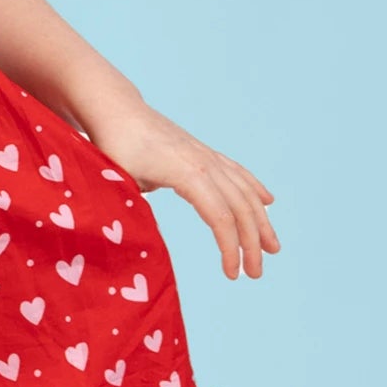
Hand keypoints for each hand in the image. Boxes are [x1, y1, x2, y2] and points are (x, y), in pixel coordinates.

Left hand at [86, 104, 279, 279]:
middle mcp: (206, 164)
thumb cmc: (114, 148)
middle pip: (240, 208)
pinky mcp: (203, 153)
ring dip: (261, 221)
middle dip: (251, 243)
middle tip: (255, 274)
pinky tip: (267, 202)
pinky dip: (255, 189)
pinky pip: (237, 173)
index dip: (229, 249)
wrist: (117, 111)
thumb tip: (142, 243)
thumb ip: (135, 213)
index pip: (220, 217)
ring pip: (244, 191)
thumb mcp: (121, 184)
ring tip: (272, 248)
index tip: (231, 274)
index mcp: (188, 174)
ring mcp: (207, 157)